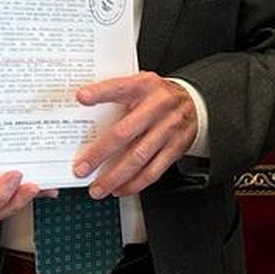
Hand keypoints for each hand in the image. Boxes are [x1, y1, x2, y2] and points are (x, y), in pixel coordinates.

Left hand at [72, 73, 197, 196]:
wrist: (193, 102)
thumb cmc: (158, 96)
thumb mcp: (140, 84)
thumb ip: (117, 94)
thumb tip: (84, 109)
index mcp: (145, 86)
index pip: (120, 87)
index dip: (100, 92)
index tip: (81, 97)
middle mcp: (158, 106)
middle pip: (125, 132)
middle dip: (100, 153)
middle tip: (82, 168)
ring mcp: (168, 128)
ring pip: (138, 157)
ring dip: (115, 177)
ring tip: (98, 188)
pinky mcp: (176, 147)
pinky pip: (154, 170)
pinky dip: (135, 183)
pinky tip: (120, 189)